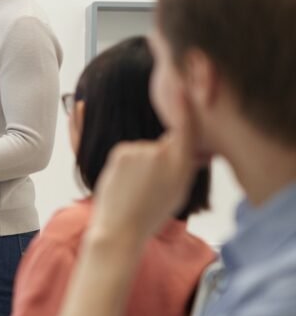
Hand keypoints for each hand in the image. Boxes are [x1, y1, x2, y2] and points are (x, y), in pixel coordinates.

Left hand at [88, 97, 202, 246]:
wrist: (119, 228)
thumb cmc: (152, 214)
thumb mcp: (179, 190)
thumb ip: (187, 165)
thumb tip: (196, 149)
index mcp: (180, 164)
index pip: (187, 128)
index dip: (186, 107)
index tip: (182, 87)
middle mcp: (160, 153)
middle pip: (168, 144)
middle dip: (166, 157)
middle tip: (155, 185)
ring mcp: (138, 151)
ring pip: (148, 150)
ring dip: (146, 163)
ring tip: (139, 188)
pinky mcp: (120, 151)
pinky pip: (132, 153)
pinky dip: (131, 164)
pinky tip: (127, 184)